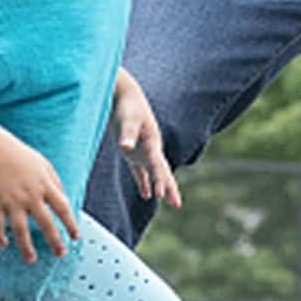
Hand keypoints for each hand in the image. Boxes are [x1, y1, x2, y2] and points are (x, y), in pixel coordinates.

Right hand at [0, 134, 79, 263]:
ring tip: (31, 260)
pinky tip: (4, 244)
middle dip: (54, 241)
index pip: (62, 208)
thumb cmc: (23, 158)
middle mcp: (30, 195)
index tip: (75, 237)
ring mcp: (12, 200)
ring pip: (20, 229)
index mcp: (45, 186)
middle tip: (60, 254)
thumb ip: (56, 184)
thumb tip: (65, 204)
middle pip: (45, 223)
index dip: (70, 224)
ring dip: (26, 247)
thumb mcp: (45, 167)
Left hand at [112, 75, 181, 209]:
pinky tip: (146, 195)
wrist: (123, 95)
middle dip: (169, 187)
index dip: (160, 181)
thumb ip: (127, 134)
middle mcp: (150, 148)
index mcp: (152, 142)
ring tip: (170, 202)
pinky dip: (144, 183)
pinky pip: (140, 171)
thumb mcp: (127, 120)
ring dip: (161, 186)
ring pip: (154, 173)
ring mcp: (142, 151)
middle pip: (162, 172)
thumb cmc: (126, 107)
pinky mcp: (132, 152)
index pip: (158, 166)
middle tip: (177, 205)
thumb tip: (125, 147)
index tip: (161, 196)